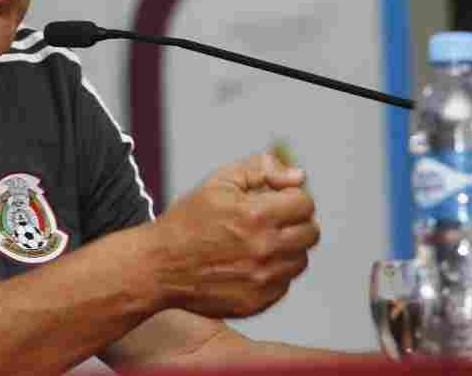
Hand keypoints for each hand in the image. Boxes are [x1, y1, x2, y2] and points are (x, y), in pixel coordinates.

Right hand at [147, 152, 318, 317]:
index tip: (275, 199)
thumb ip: (261, 169)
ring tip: (258, 241)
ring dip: (287, 247)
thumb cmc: (188, 220)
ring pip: (300, 259)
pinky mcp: (258, 302)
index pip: (305, 203)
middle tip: (270, 220)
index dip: (290, 197)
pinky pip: (284, 283)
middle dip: (295, 221)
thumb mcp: (219, 181)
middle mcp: (264, 249)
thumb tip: (299, 176)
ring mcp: (263, 279)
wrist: (160, 265)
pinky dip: (273, 271)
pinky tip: (248, 263)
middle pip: (311, 232)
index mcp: (256, 215)